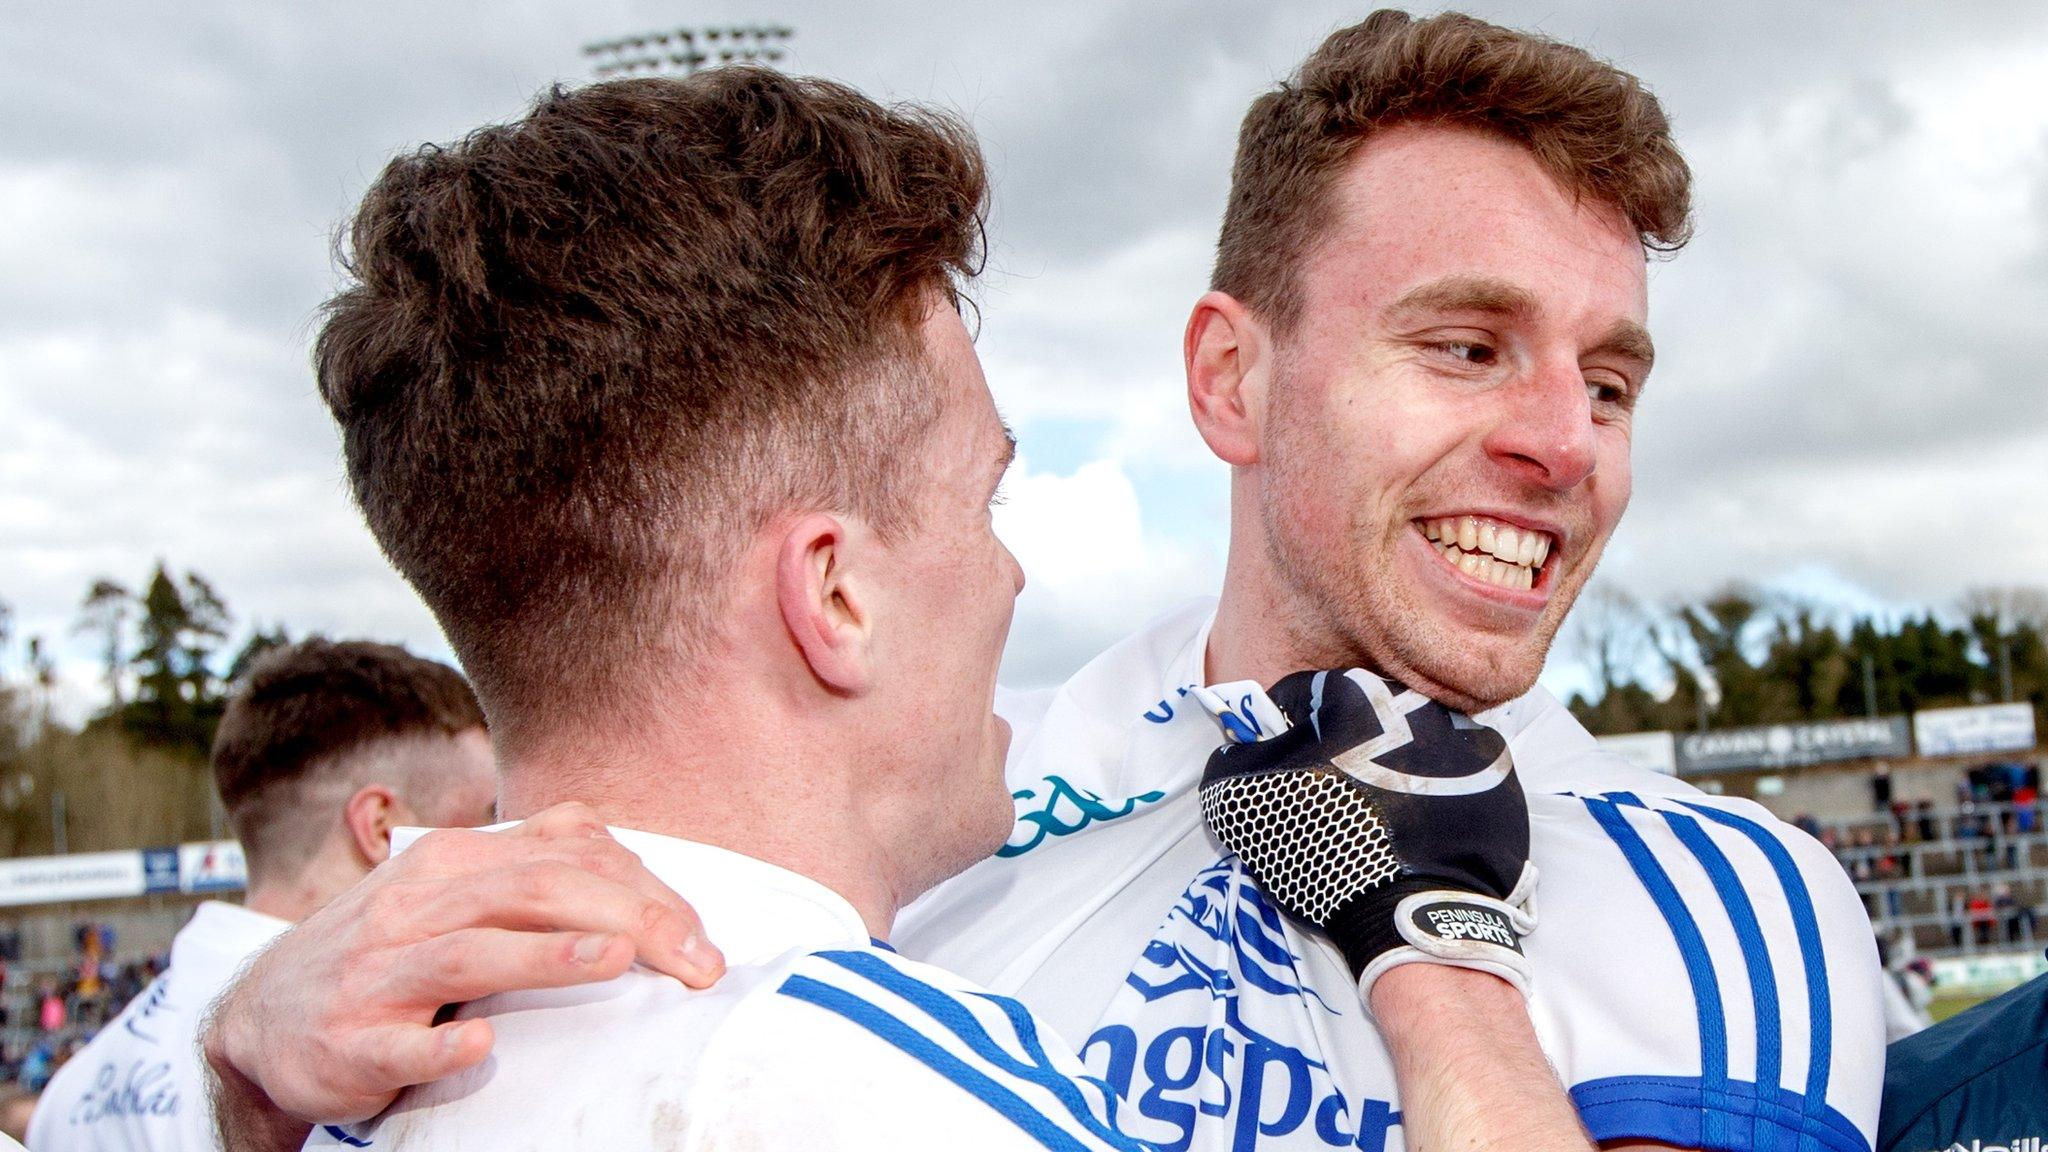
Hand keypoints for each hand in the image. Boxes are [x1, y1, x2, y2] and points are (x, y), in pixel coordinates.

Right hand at [202, 802, 724, 1131]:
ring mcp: (380, 972)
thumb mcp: (453, 895)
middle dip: (628, 920)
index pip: (566, 856)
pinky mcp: (352, 1040)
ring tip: (616, 961)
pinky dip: (443, 1042)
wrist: (262, 1021)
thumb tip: (637, 874)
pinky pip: (401, 1041)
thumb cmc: (387, 955)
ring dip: (547, 956)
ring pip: (472, 951)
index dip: (644, 889)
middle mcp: (417, 904)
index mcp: (453, 862)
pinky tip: (479, 1042)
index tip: (701, 937)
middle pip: (535, 891)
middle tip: (695, 961)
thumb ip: (532, 874)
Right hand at [1198, 669, 1535, 998]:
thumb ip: (1232, 757)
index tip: (1284, 777)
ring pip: (1414, 742)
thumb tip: (1240, 740)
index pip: (1302, 698)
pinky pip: (1458, 778)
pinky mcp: (1501, 781)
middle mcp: (1418, 701)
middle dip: (1344, 751)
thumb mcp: (1244, 801)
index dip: (1283, 738)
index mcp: (1354, 692)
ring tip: (1382, 823)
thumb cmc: (1324, 848)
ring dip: (1394, 769)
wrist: (1413, 916)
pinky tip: (1421, 835)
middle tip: (1334, 804)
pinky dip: (1438, 797)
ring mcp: (1466, 739)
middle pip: (1364, 718)